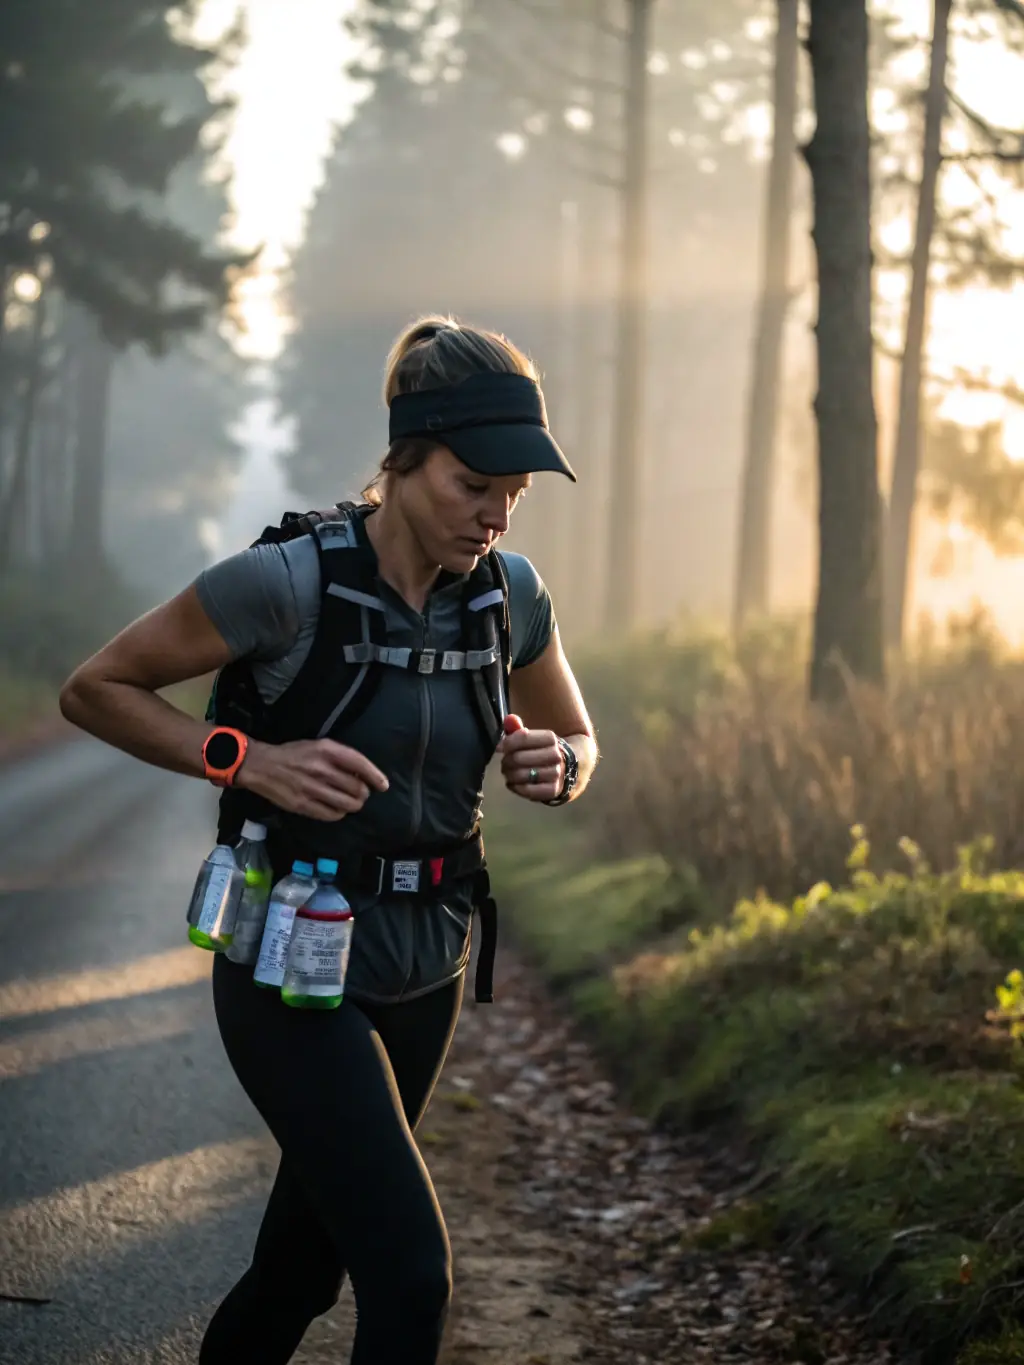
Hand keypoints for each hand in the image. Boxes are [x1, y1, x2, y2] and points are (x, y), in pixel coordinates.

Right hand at [237, 737, 388, 821]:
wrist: (261, 766)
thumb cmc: (293, 754)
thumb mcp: (318, 746)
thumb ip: (339, 757)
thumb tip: (362, 775)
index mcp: (326, 750)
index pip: (359, 764)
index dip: (375, 776)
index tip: (383, 786)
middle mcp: (321, 769)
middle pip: (357, 788)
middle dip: (363, 793)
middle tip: (360, 794)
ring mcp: (312, 789)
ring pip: (347, 804)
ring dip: (354, 805)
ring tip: (351, 802)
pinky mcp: (303, 805)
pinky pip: (332, 815)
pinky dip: (339, 813)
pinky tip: (337, 809)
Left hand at [497, 714, 564, 802]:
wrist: (566, 769)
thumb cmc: (541, 751)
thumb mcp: (532, 738)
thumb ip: (518, 729)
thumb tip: (509, 720)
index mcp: (550, 738)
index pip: (523, 737)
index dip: (506, 743)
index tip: (499, 748)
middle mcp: (556, 755)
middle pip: (518, 758)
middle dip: (506, 761)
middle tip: (504, 763)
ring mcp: (556, 773)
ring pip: (522, 775)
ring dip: (510, 775)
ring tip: (508, 773)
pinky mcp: (553, 790)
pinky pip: (528, 790)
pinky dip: (516, 788)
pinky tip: (513, 784)